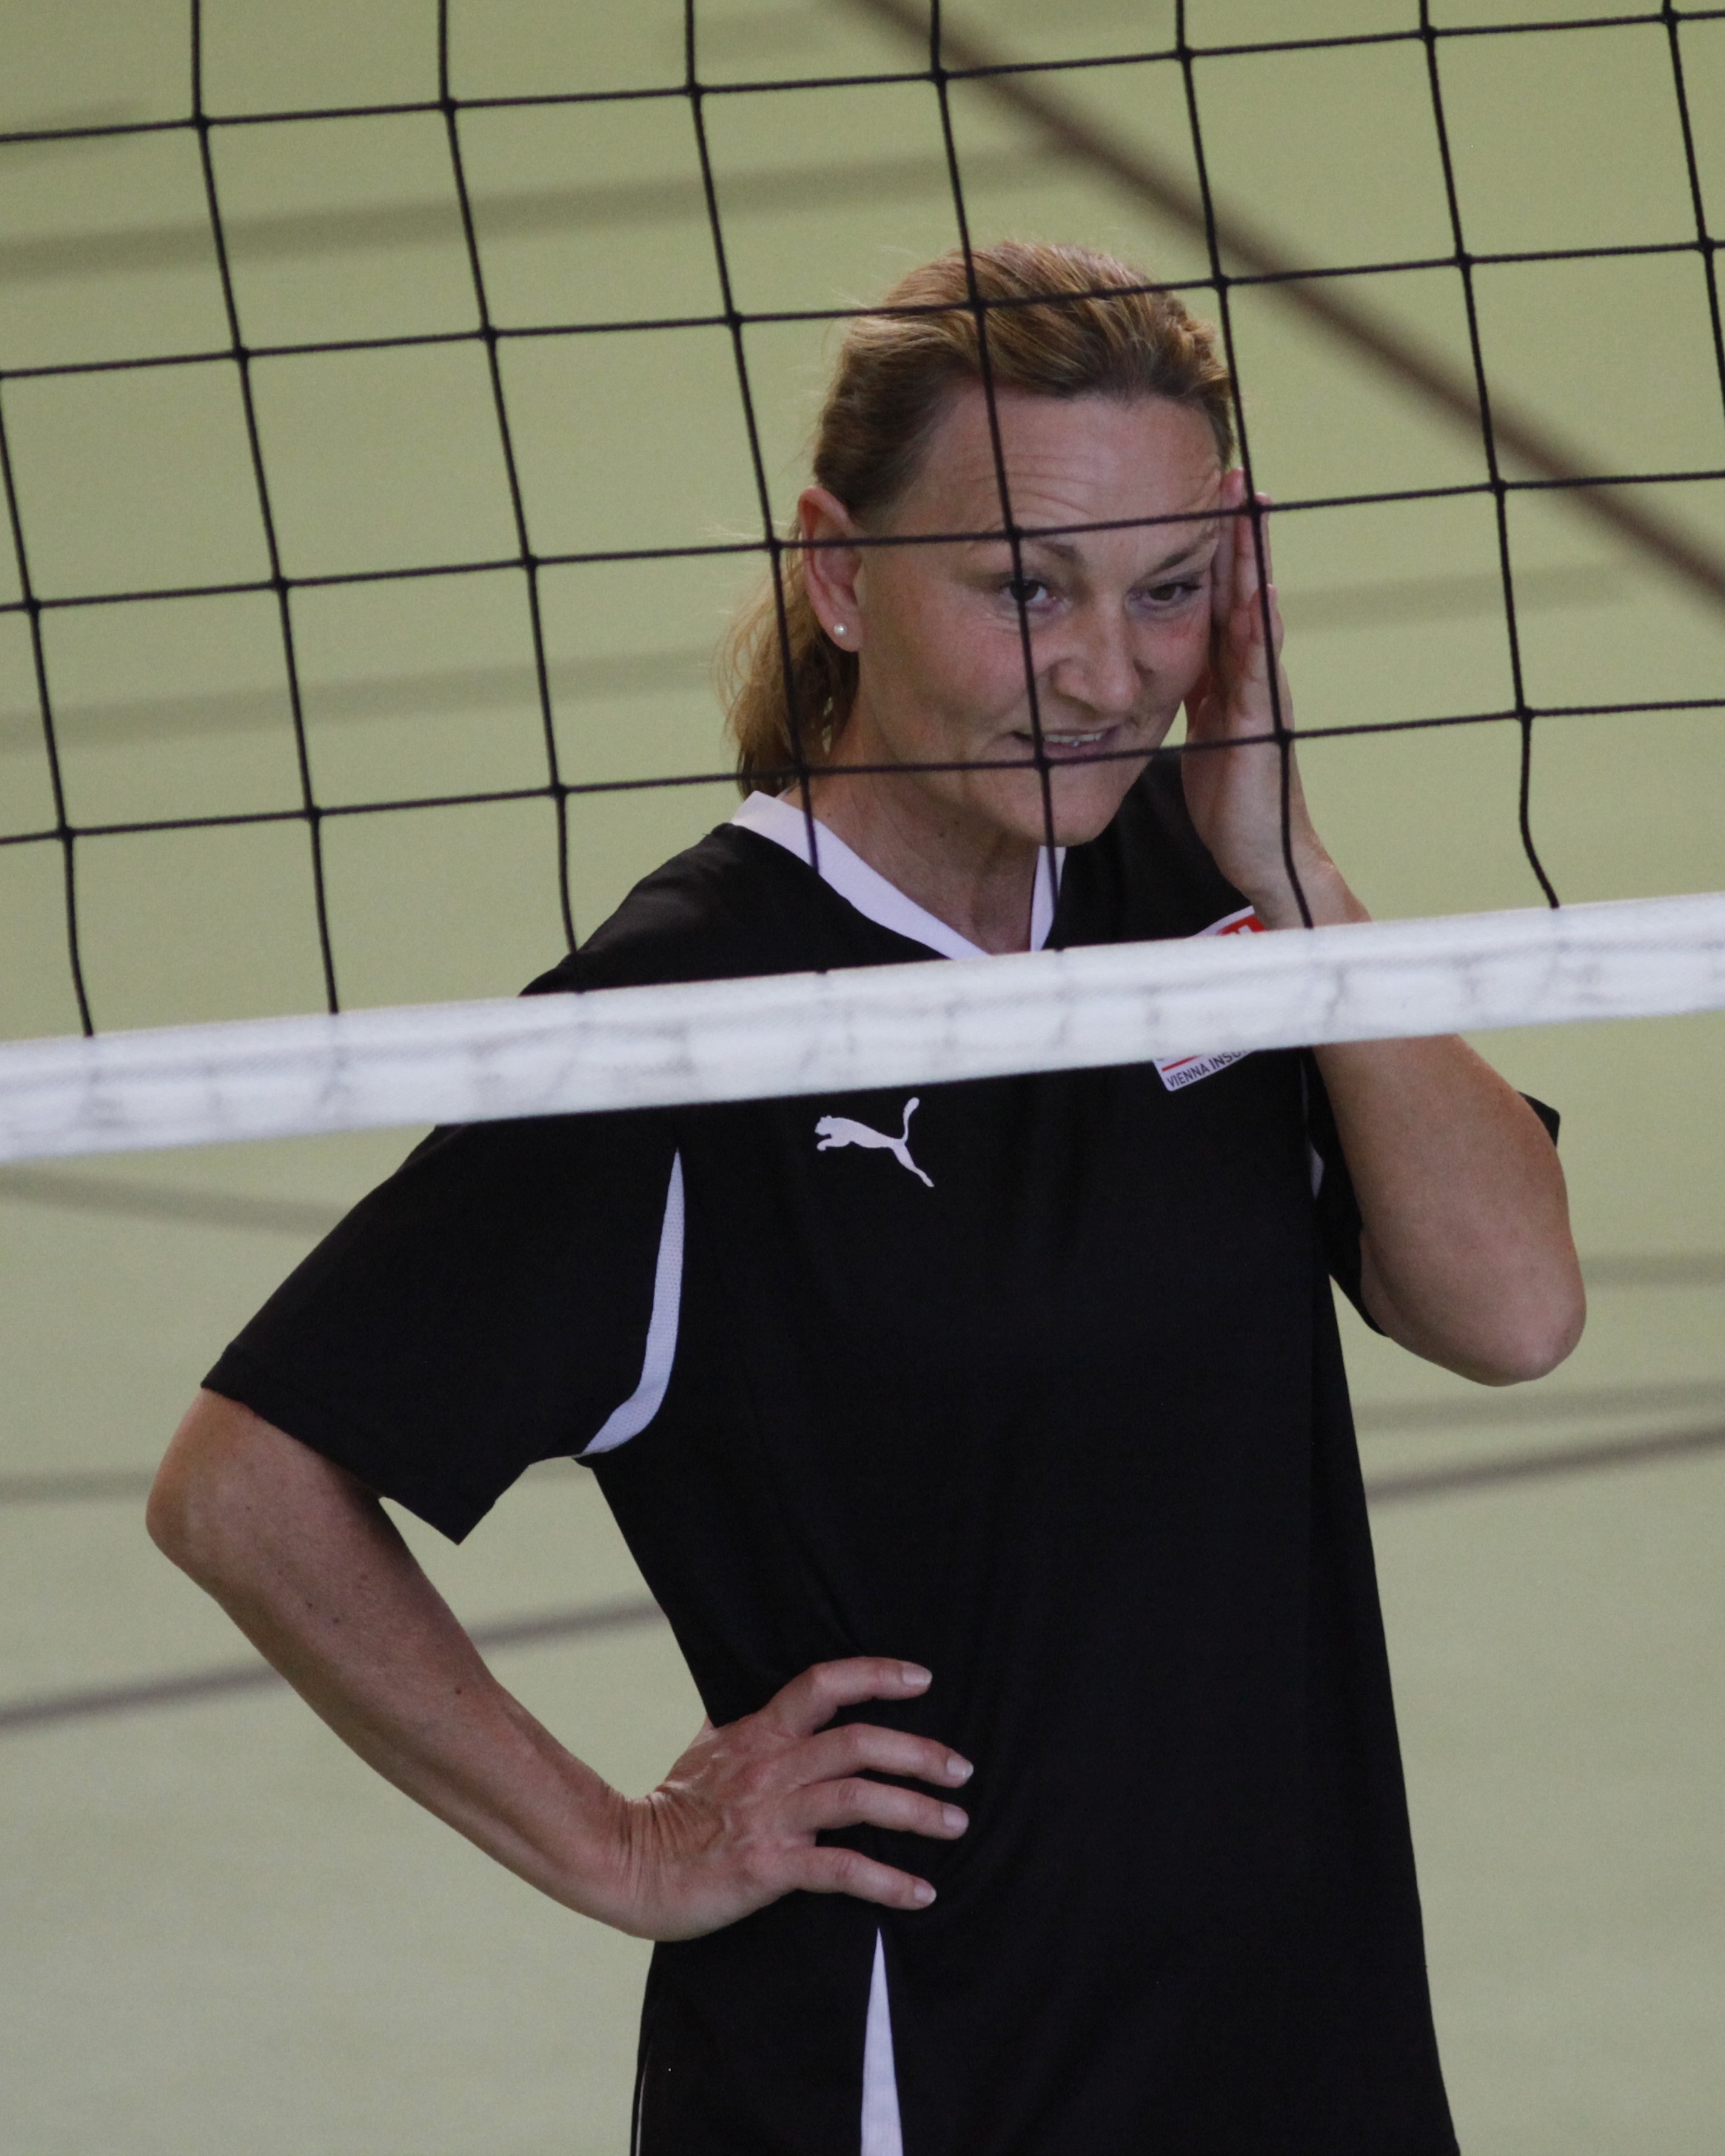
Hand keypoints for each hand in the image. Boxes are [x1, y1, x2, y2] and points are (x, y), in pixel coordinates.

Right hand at [600, 1657, 972, 1941]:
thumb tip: (769, 1701)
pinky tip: (920, 1892)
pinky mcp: (767, 1867)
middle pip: (858, 1743)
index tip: (922, 1678)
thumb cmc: (669, 1809)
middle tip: (962, 1770)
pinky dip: (887, 1880)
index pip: (822, 1684)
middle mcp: (771, 1767)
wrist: (625, 1863)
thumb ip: (744, 1724)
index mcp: (759, 1733)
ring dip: (916, 1812)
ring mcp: (770, 1817)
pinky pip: (839, 1870)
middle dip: (919, 1753)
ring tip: (955, 1824)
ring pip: (857, 1799)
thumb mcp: (705, 1749)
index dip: (875, 1674)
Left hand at [1182, 469, 1352, 928]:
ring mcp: (1261, 695)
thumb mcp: (1195, 728)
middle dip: (1237, 534)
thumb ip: (1185, 689)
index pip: (1220, 597)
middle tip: (1231, 475)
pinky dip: (1258, 631)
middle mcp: (1251, 674)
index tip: (1206, 494)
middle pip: (1242, 590)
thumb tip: (1149, 657)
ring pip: (1254, 617)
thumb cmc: (1227, 793)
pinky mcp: (1261, 725)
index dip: (1214, 548)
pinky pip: (1259, 670)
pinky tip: (1257, 595)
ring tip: (1249, 512)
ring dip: (1251, 564)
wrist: (1257, 853)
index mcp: (1229, 673)